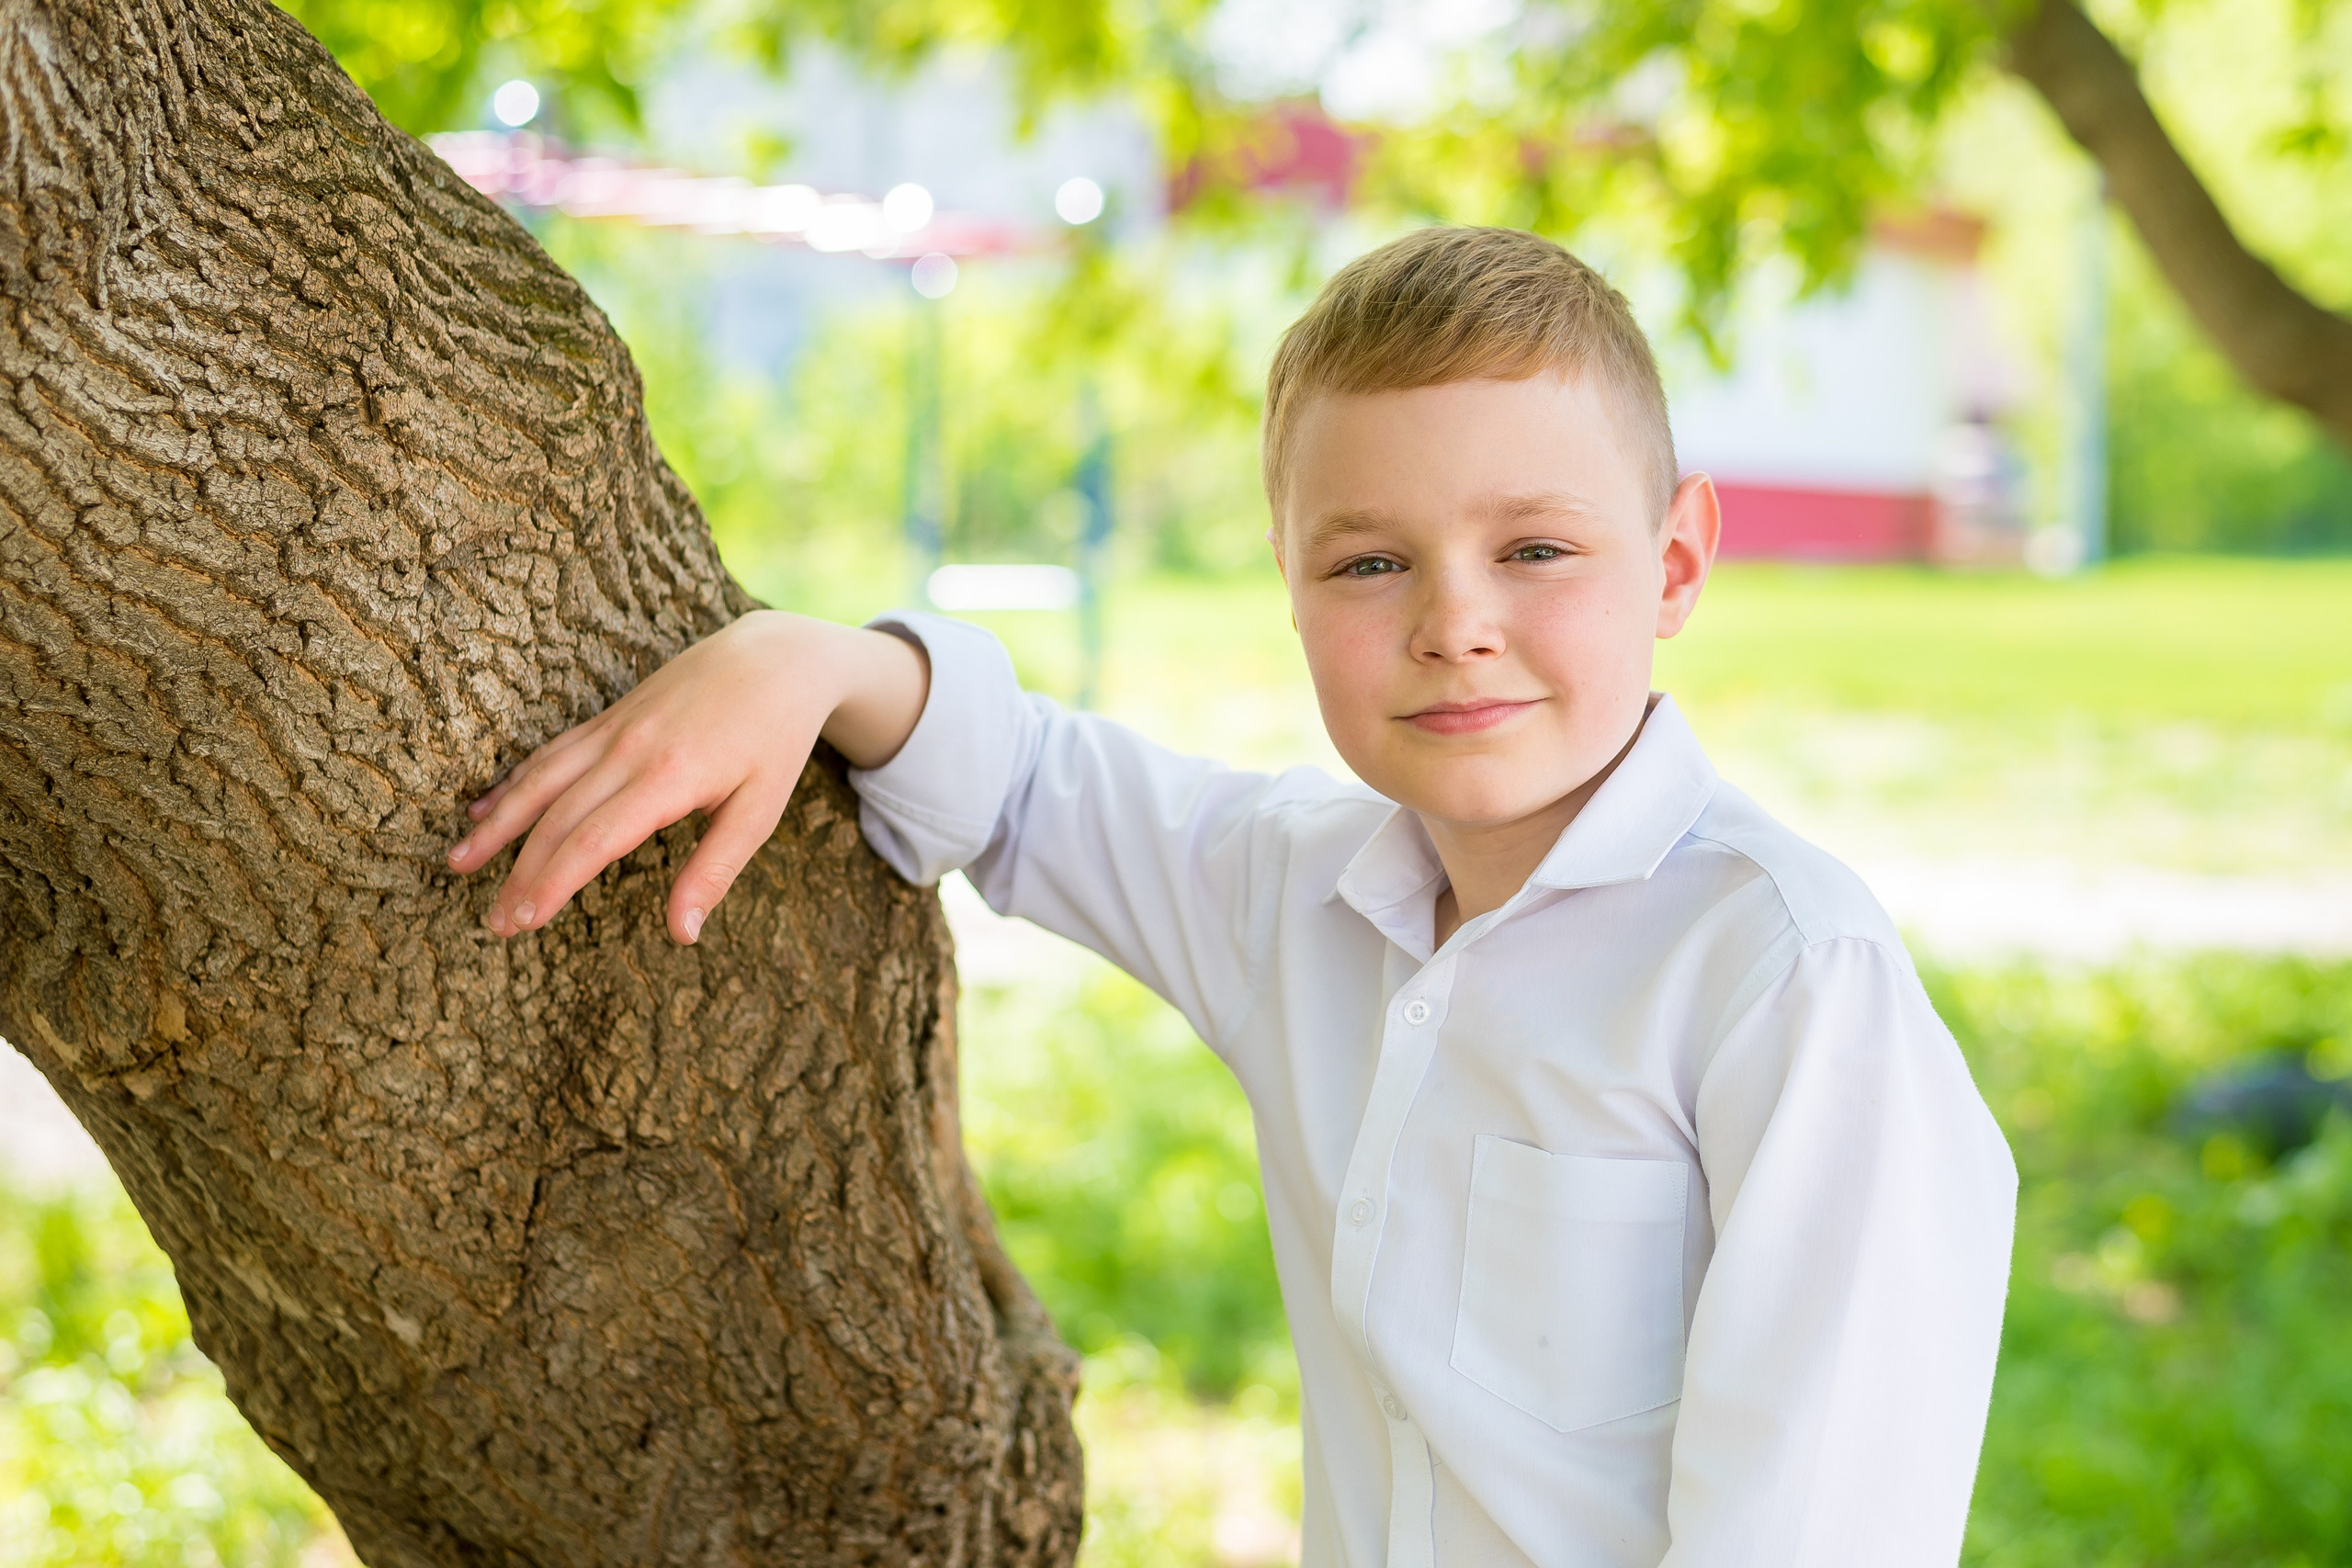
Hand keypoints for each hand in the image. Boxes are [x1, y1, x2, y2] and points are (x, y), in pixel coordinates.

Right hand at [446, 612, 928, 943]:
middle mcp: (629, 750)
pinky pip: (551, 752)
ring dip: (498, 823)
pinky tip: (484, 807)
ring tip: (459, 863)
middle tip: (496, 923)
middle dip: (520, 872)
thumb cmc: (774, 741)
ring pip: (540, 779)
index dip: (552, 883)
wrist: (774, 658)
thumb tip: (683, 935)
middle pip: (557, 817)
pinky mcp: (610, 716)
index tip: (522, 921)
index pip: (592, 840)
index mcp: (668, 779)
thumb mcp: (760, 811)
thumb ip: (715, 871)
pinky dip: (514, 782)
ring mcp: (614, 729)